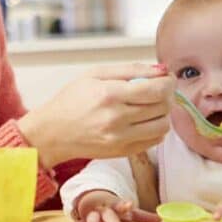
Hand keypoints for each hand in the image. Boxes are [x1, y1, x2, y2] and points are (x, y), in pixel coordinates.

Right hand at [17, 63, 174, 168]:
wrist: (52, 132)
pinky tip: (143, 120)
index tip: (166, 77)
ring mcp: (120, 138)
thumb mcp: (95, 74)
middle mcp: (116, 119)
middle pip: (163, 106)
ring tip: (151, 105)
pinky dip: (156, 128)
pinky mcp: (123, 152)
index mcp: (109, 95)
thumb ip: (130, 69)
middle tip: (158, 89)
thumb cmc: (71, 100)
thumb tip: (161, 69)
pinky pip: (155, 140)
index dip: (168, 82)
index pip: (156, 89)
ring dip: (163, 113)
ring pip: (163, 125)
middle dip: (167, 94)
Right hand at [72, 190, 160, 221]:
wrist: (92, 201)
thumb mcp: (127, 212)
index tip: (129, 204)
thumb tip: (160, 219)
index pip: (121, 206)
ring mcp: (93, 216)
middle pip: (110, 216)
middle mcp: (104, 211)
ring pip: (92, 219)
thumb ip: (143, 217)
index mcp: (116, 207)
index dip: (125, 206)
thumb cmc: (113, 210)